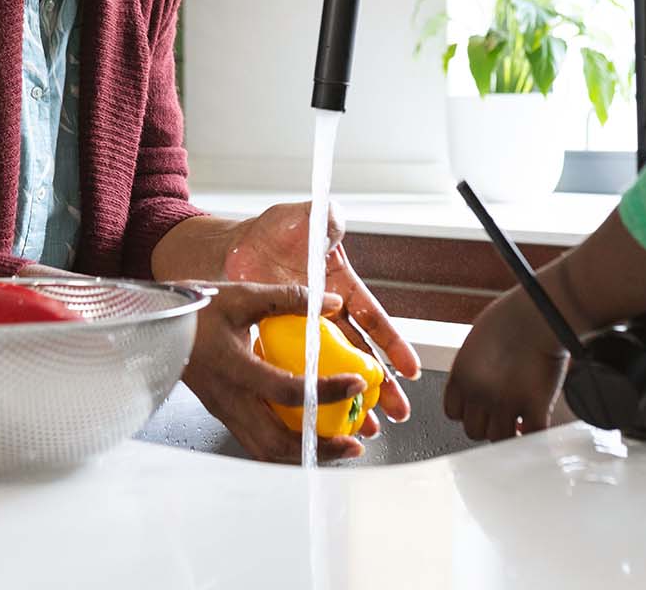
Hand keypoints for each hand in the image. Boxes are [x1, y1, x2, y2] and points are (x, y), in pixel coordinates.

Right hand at [180, 282, 369, 462]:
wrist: (159, 324)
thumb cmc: (198, 309)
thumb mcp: (243, 296)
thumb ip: (289, 298)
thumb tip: (332, 302)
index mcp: (234, 369)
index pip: (287, 389)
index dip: (325, 391)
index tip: (355, 384)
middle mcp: (229, 400)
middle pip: (276, 443)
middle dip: (319, 447)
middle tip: (353, 442)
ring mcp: (225, 412)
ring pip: (266, 451)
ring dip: (304, 453)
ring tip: (337, 446)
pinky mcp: (225, 414)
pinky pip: (258, 441)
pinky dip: (287, 446)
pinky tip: (308, 434)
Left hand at [222, 201, 420, 430]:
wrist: (235, 247)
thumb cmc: (276, 232)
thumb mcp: (306, 219)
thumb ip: (326, 221)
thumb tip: (335, 222)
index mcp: (341, 288)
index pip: (372, 318)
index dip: (393, 343)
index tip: (410, 368)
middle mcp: (326, 315)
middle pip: (359, 354)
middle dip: (380, 385)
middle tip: (396, 412)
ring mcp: (302, 332)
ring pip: (330, 371)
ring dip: (346, 399)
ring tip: (362, 427)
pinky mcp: (276, 344)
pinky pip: (292, 373)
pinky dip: (302, 396)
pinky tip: (310, 418)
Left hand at [444, 287, 568, 441]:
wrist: (538, 313)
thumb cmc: (512, 316)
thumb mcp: (479, 340)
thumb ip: (475, 365)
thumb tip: (480, 376)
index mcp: (461, 374)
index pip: (453, 412)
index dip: (467, 412)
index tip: (480, 407)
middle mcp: (478, 393)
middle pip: (474, 431)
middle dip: (487, 424)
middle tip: (502, 413)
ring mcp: (506, 403)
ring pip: (499, 438)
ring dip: (509, 432)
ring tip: (519, 419)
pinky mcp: (534, 407)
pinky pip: (532, 435)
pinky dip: (535, 434)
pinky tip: (537, 423)